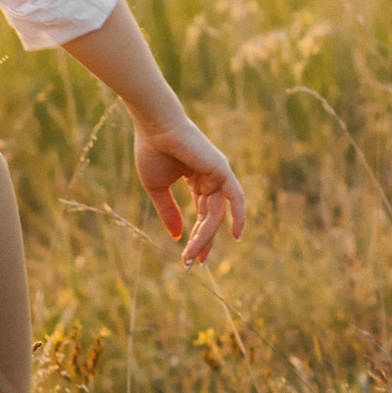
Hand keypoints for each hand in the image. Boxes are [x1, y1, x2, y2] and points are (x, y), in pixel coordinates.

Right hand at [134, 115, 244, 266]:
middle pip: (210, 218)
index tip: (187, 258)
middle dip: (202, 241)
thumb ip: (169, 213)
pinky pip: (236, 198)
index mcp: (197, 180)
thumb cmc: (152, 152)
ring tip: (195, 256)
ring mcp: (219, 174)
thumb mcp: (158, 189)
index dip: (196, 236)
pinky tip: (236, 236)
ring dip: (205, 236)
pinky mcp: (222, 170)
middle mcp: (211, 178)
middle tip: (192, 264)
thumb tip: (177, 237)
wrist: (155, 128)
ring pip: (216, 214)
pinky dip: (239, 216)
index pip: (202, 214)